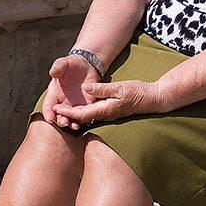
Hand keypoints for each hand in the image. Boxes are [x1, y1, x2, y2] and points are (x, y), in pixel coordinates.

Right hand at [41, 54, 98, 128]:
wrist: (87, 66)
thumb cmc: (73, 64)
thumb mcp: (64, 62)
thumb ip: (58, 66)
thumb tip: (53, 72)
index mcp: (54, 92)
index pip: (48, 105)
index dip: (48, 112)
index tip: (49, 118)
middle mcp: (63, 101)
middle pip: (59, 115)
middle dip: (60, 120)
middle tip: (63, 123)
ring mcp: (75, 105)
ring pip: (71, 118)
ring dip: (72, 124)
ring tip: (75, 126)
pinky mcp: (86, 106)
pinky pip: (84, 116)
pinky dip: (84, 121)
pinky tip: (86, 123)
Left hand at [53, 79, 168, 125]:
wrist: (153, 98)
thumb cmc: (137, 92)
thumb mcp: (119, 87)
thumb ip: (102, 89)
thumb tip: (85, 88)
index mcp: (105, 109)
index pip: (82, 114)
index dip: (68, 112)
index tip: (55, 108)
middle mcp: (105, 114)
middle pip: (82, 118)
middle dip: (68, 116)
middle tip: (53, 112)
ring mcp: (108, 113)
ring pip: (87, 117)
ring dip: (74, 115)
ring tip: (60, 110)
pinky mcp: (110, 110)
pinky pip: (93, 114)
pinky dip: (83, 112)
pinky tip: (76, 107)